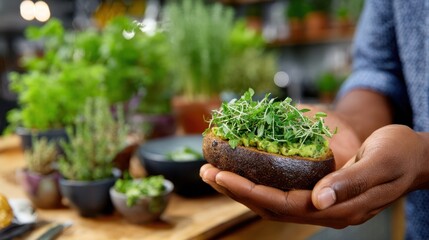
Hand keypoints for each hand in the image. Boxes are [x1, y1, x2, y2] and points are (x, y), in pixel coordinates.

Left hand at [200, 125, 428, 227]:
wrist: (415, 157)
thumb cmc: (400, 155)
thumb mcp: (379, 164)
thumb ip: (350, 183)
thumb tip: (318, 199)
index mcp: (337, 208)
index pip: (282, 204)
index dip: (248, 192)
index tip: (220, 176)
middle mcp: (325, 209)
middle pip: (270, 205)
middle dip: (236, 190)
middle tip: (206, 173)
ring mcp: (322, 202)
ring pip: (273, 200)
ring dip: (243, 187)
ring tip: (215, 173)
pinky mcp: (320, 192)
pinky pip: (282, 190)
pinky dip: (260, 182)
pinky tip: (245, 171)